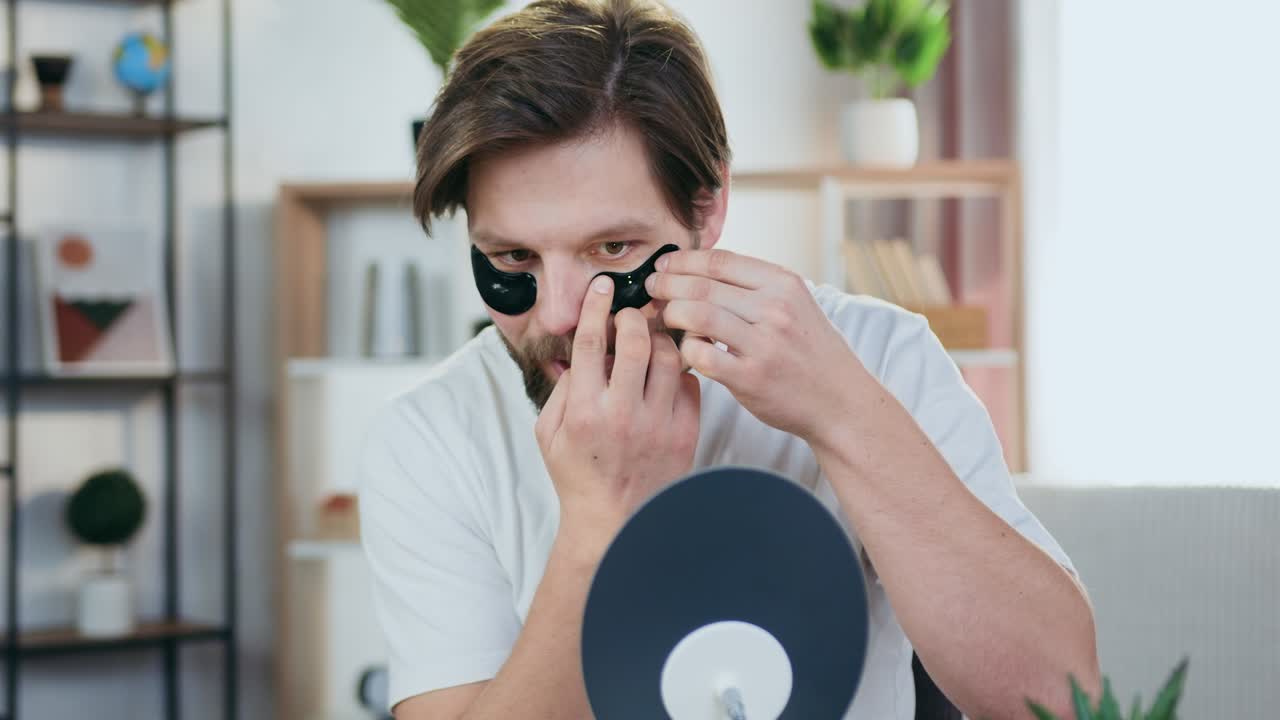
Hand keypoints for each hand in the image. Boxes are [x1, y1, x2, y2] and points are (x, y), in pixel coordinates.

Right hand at [535, 275, 701, 557]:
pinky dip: (679, 370)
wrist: (616, 522)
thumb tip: (575, 351)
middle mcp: (623, 415)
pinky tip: (666, 372)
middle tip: (630, 314)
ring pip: (669, 357)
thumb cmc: (577, 475)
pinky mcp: (685, 434)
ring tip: (651, 337)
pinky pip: (688, 384)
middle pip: (636, 342)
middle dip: (633, 317)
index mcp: (586, 412)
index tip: (602, 287)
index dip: (596, 308)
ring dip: (660, 338)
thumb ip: (561, 390)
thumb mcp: (549, 434)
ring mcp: (658, 425)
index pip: (591, 344)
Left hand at [645, 248, 867, 442]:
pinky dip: (685, 350)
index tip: (664, 267)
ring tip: (664, 318)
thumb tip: (700, 268)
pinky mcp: (751, 378)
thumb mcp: (795, 304)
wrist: (840, 400)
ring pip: (698, 315)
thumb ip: (754, 286)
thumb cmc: (809, 351)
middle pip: (703, 285)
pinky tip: (685, 350)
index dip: (683, 261)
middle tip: (652, 290)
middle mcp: (775, 309)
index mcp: (783, 284)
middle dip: (668, 285)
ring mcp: (764, 344)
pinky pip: (702, 356)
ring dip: (672, 315)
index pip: (720, 260)